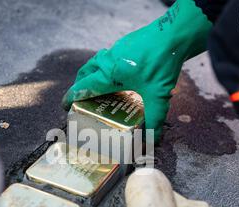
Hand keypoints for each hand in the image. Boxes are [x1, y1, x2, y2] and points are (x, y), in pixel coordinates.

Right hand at [62, 0, 210, 140]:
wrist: (173, 34)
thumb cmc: (163, 64)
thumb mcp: (159, 97)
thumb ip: (154, 120)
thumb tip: (153, 140)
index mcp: (109, 75)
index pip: (84, 88)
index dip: (72, 97)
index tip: (65, 106)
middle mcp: (107, 61)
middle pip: (85, 73)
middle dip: (79, 86)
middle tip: (79, 97)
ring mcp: (115, 50)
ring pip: (95, 63)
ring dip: (90, 75)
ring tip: (95, 86)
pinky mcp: (124, 44)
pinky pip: (106, 57)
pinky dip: (103, 67)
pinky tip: (116, 75)